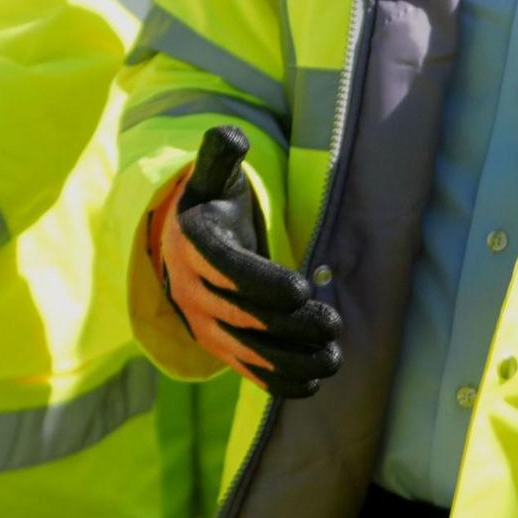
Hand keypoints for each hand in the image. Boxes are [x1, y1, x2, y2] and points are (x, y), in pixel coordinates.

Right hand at [143, 124, 342, 396]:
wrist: (183, 250)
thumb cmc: (213, 207)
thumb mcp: (211, 178)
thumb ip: (218, 155)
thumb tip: (232, 134)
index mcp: (193, 245)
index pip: (226, 268)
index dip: (261, 282)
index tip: (302, 289)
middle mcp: (192, 290)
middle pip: (242, 315)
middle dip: (290, 325)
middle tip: (333, 323)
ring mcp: (204, 324)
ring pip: (247, 351)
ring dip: (291, 360)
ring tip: (333, 357)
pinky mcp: (219, 348)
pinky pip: (247, 371)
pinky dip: (280, 383)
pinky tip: (314, 382)